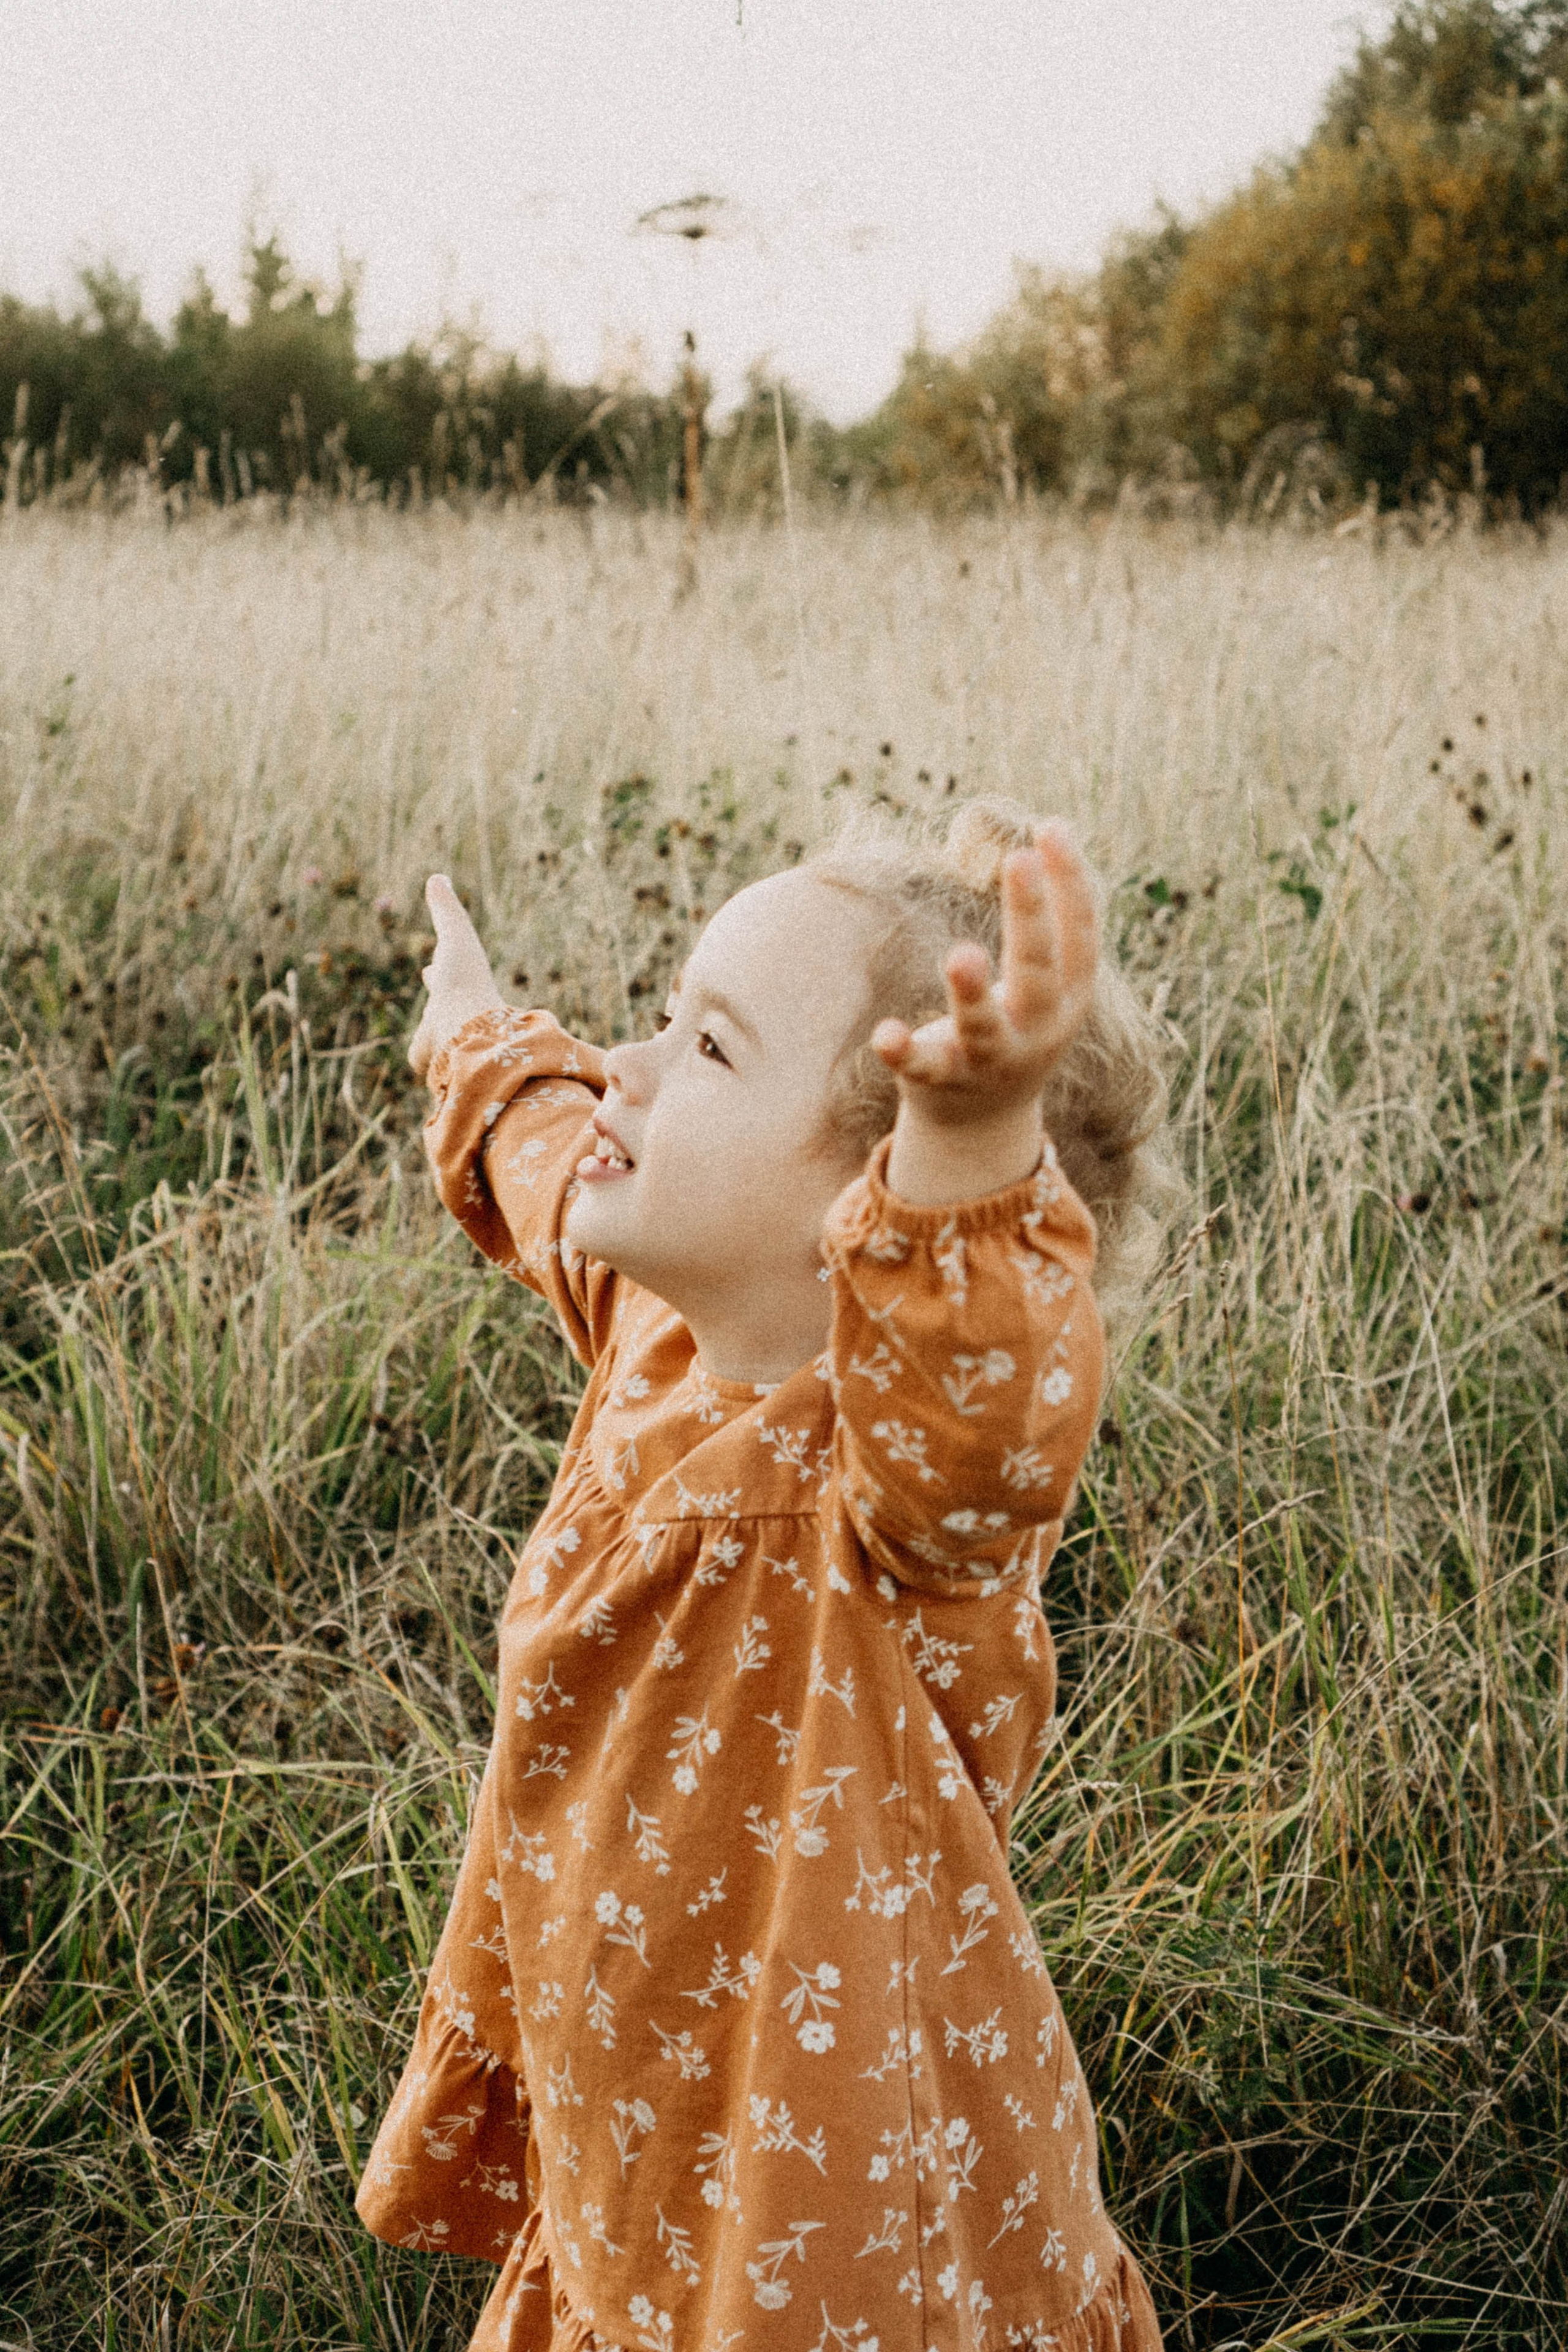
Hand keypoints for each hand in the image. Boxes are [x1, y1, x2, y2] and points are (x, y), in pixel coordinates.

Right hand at [406, 875, 505, 1082]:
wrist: (467, 1029)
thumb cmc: (464, 981)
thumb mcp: (456, 937)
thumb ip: (447, 909)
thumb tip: (438, 876)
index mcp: (460, 986)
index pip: (447, 976)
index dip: (440, 971)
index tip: (431, 969)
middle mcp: (454, 1012)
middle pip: (441, 1005)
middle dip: (438, 995)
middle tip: (431, 983)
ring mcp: (443, 1038)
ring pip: (434, 1035)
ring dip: (433, 1032)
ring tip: (434, 1036)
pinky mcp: (431, 1063)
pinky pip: (424, 1060)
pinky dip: (425, 1059)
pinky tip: (427, 1068)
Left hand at [873, 821, 1097, 1121]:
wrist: (984, 1124)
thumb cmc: (1016, 1026)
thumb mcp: (1045, 982)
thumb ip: (1049, 924)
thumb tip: (1053, 830)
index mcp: (1069, 999)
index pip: (1079, 936)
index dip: (1069, 883)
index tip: (1049, 828)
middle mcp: (1039, 1030)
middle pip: (1038, 971)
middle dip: (1030, 916)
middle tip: (1018, 859)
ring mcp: (993, 1060)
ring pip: (985, 1027)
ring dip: (972, 994)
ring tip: (961, 954)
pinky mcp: (945, 1082)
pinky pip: (923, 1067)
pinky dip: (903, 1052)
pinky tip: (883, 1034)